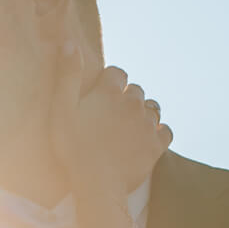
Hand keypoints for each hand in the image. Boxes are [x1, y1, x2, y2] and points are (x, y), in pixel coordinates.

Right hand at [50, 49, 172, 199]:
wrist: (96, 185)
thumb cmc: (73, 148)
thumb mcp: (61, 109)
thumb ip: (67, 75)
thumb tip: (70, 43)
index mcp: (110, 91)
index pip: (118, 73)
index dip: (110, 83)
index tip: (101, 97)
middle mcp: (133, 102)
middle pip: (136, 91)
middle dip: (126, 99)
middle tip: (113, 117)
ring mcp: (147, 124)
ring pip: (152, 109)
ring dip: (143, 114)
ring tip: (129, 128)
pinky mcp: (157, 145)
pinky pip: (166, 130)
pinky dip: (159, 132)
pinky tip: (147, 138)